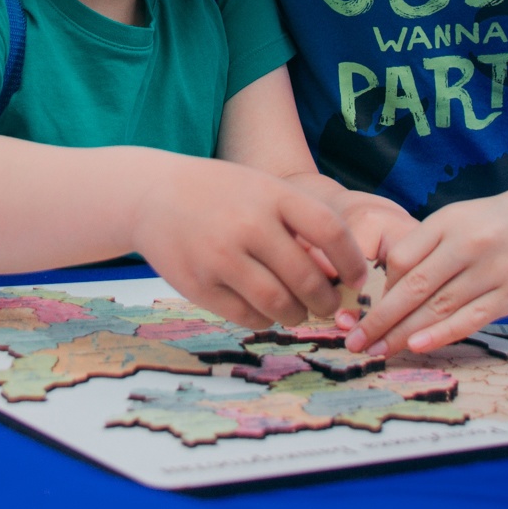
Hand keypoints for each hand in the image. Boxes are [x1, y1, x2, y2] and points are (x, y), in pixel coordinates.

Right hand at [131, 160, 364, 330]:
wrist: (151, 195)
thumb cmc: (220, 193)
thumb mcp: (261, 188)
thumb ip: (298, 221)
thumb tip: (341, 272)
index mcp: (271, 195)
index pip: (329, 232)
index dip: (351, 262)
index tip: (356, 279)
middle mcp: (248, 225)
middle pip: (308, 279)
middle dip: (326, 302)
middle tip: (328, 306)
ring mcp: (221, 257)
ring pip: (280, 305)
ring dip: (297, 315)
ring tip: (297, 311)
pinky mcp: (199, 285)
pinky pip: (248, 317)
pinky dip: (265, 320)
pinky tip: (264, 310)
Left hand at [342, 179, 507, 355]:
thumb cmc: (504, 219)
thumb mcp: (463, 217)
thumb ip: (432, 246)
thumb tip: (395, 286)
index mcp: (449, 221)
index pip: (401, 258)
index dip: (379, 288)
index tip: (364, 309)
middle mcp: (468, 244)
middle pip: (413, 287)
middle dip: (379, 319)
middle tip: (355, 342)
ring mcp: (491, 270)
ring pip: (438, 308)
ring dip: (404, 334)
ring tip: (378, 351)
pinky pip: (470, 319)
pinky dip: (441, 334)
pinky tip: (417, 347)